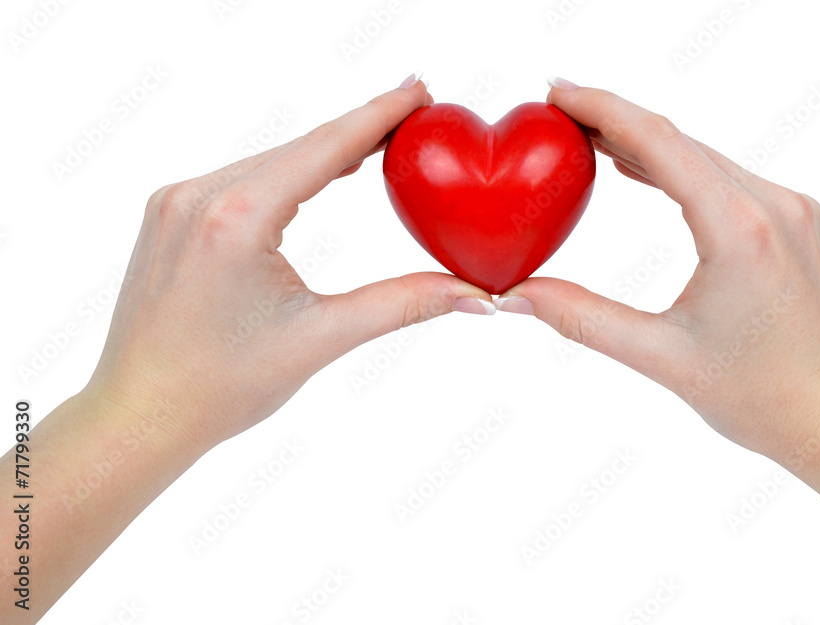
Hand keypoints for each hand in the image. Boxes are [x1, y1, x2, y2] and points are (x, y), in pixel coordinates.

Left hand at [83, 75, 494, 451]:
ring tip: (376, 142)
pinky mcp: (167, 214)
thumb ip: (402, 305)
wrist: (141, 415)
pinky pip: (237, 176)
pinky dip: (282, 170)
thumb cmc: (222, 386)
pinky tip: (312, 172)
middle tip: (414, 111)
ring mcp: (175, 201)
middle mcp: (197, 196)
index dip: (379, 115)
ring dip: (321, 150)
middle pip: (299, 146)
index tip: (419, 90)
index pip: (325, 148)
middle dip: (359, 129)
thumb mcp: (322, 339)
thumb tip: (472, 296)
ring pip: (268, 159)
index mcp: (235, 219)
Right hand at [498, 81, 819, 461]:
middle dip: (617, 121)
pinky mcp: (803, 223)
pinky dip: (685, 168)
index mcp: (740, 230)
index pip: (660, 142)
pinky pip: (733, 177)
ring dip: (650, 144)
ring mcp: (796, 210)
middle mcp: (775, 205)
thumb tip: (516, 296)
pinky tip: (648, 170)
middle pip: (681, 141)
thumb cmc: (763, 399)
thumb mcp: (661, 358)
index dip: (602, 109)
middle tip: (559, 115)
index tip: (557, 93)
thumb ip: (582, 319)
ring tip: (591, 139)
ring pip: (708, 157)